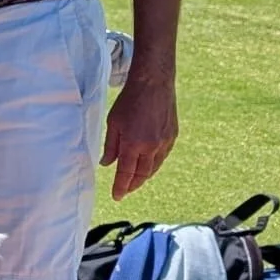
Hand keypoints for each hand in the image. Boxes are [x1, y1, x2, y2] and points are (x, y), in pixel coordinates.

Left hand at [101, 70, 176, 200]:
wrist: (153, 83)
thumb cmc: (129, 101)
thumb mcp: (113, 123)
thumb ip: (110, 146)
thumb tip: (106, 164)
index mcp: (133, 144)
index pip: (125, 173)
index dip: (120, 187)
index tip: (116, 196)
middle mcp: (151, 147)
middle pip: (142, 175)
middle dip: (132, 185)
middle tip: (125, 190)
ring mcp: (164, 142)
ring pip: (154, 167)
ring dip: (144, 176)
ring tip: (135, 181)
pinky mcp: (173, 136)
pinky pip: (163, 156)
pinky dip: (154, 164)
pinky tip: (148, 164)